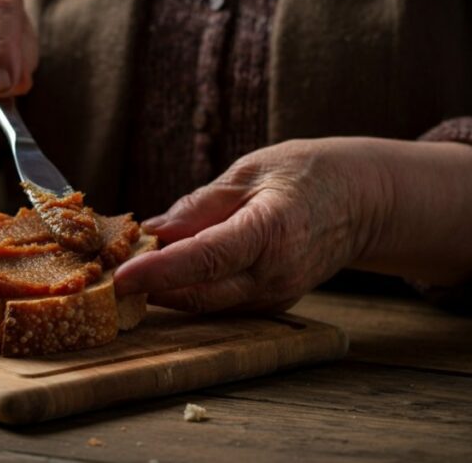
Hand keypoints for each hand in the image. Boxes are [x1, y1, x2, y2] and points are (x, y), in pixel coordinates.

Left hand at [114, 138, 471, 313]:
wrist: (367, 200)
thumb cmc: (311, 174)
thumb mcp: (252, 170)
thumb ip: (201, 205)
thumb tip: (153, 230)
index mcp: (272, 231)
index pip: (205, 259)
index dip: (158, 271)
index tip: (119, 276)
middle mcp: (276, 273)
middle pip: (198, 292)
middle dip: (148, 286)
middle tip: (104, 269)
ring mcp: (277, 294)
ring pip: (206, 302)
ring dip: (164, 289)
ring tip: (127, 265)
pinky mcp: (272, 302)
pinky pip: (220, 302)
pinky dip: (188, 289)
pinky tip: (163, 271)